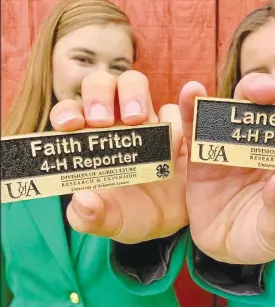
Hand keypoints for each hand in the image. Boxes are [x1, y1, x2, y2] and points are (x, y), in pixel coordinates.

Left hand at [50, 70, 187, 242]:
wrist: (175, 220)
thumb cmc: (134, 215)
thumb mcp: (112, 222)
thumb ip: (91, 218)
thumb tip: (81, 201)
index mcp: (92, 144)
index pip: (70, 114)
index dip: (66, 112)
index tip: (71, 126)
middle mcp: (117, 126)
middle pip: (101, 86)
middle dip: (99, 95)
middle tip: (104, 120)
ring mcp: (147, 122)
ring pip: (134, 83)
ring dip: (133, 93)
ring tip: (139, 121)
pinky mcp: (176, 127)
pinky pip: (173, 109)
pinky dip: (173, 117)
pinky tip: (174, 141)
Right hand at [179, 74, 274, 263]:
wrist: (218, 246)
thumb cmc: (254, 237)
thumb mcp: (274, 232)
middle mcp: (267, 144)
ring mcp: (234, 143)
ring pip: (245, 102)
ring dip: (254, 90)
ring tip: (258, 93)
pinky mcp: (203, 149)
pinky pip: (197, 122)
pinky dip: (193, 106)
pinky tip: (193, 92)